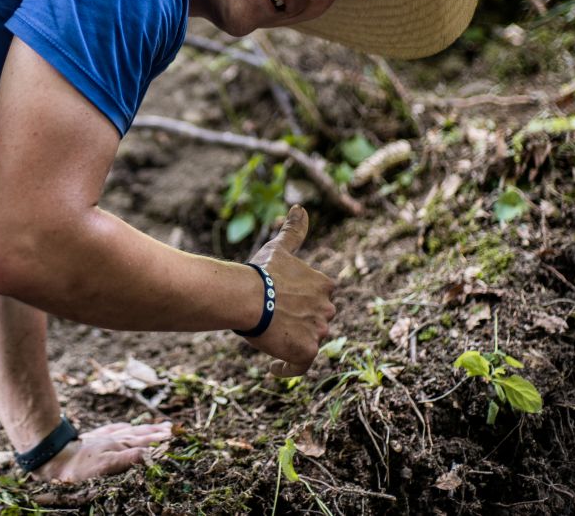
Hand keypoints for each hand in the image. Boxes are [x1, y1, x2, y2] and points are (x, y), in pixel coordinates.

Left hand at [31, 420, 172, 481]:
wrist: (53, 456)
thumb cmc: (79, 467)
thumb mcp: (106, 466)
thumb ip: (129, 458)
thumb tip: (151, 453)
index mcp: (119, 447)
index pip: (145, 442)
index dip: (160, 440)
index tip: (176, 435)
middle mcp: (114, 440)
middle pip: (140, 434)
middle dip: (156, 432)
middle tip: (172, 428)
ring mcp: (103, 437)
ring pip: (129, 431)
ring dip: (144, 428)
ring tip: (157, 425)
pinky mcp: (93, 438)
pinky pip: (112, 430)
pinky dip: (123, 427)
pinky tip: (126, 426)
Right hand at [239, 205, 335, 376]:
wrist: (246, 297)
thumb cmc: (261, 271)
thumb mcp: (279, 248)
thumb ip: (294, 231)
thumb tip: (300, 207)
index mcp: (326, 285)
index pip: (320, 298)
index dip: (300, 300)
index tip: (282, 300)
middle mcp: (328, 309)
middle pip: (316, 321)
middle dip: (299, 321)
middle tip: (273, 319)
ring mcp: (319, 332)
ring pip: (309, 341)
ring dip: (293, 341)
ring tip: (270, 337)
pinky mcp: (306, 352)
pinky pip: (299, 366)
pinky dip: (287, 367)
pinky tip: (273, 366)